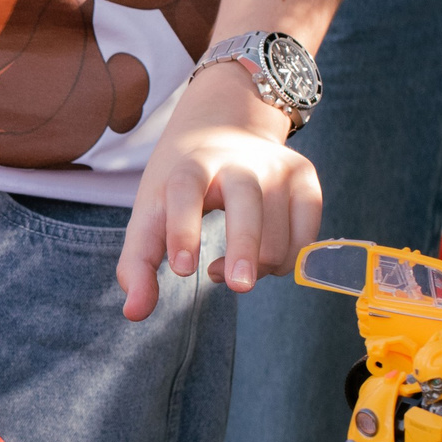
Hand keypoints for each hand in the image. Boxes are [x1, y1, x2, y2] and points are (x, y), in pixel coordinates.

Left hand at [118, 63, 321, 320]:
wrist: (224, 128)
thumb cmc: (181, 183)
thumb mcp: (151, 211)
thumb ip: (138, 263)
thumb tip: (134, 313)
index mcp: (190, 164)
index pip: (184, 191)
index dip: (182, 230)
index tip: (180, 270)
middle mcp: (236, 160)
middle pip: (246, 200)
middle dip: (243, 245)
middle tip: (238, 286)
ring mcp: (275, 166)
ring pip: (279, 229)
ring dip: (258, 266)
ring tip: (227, 272)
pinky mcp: (304, 176)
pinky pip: (307, 231)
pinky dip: (288, 259)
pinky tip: (263, 261)